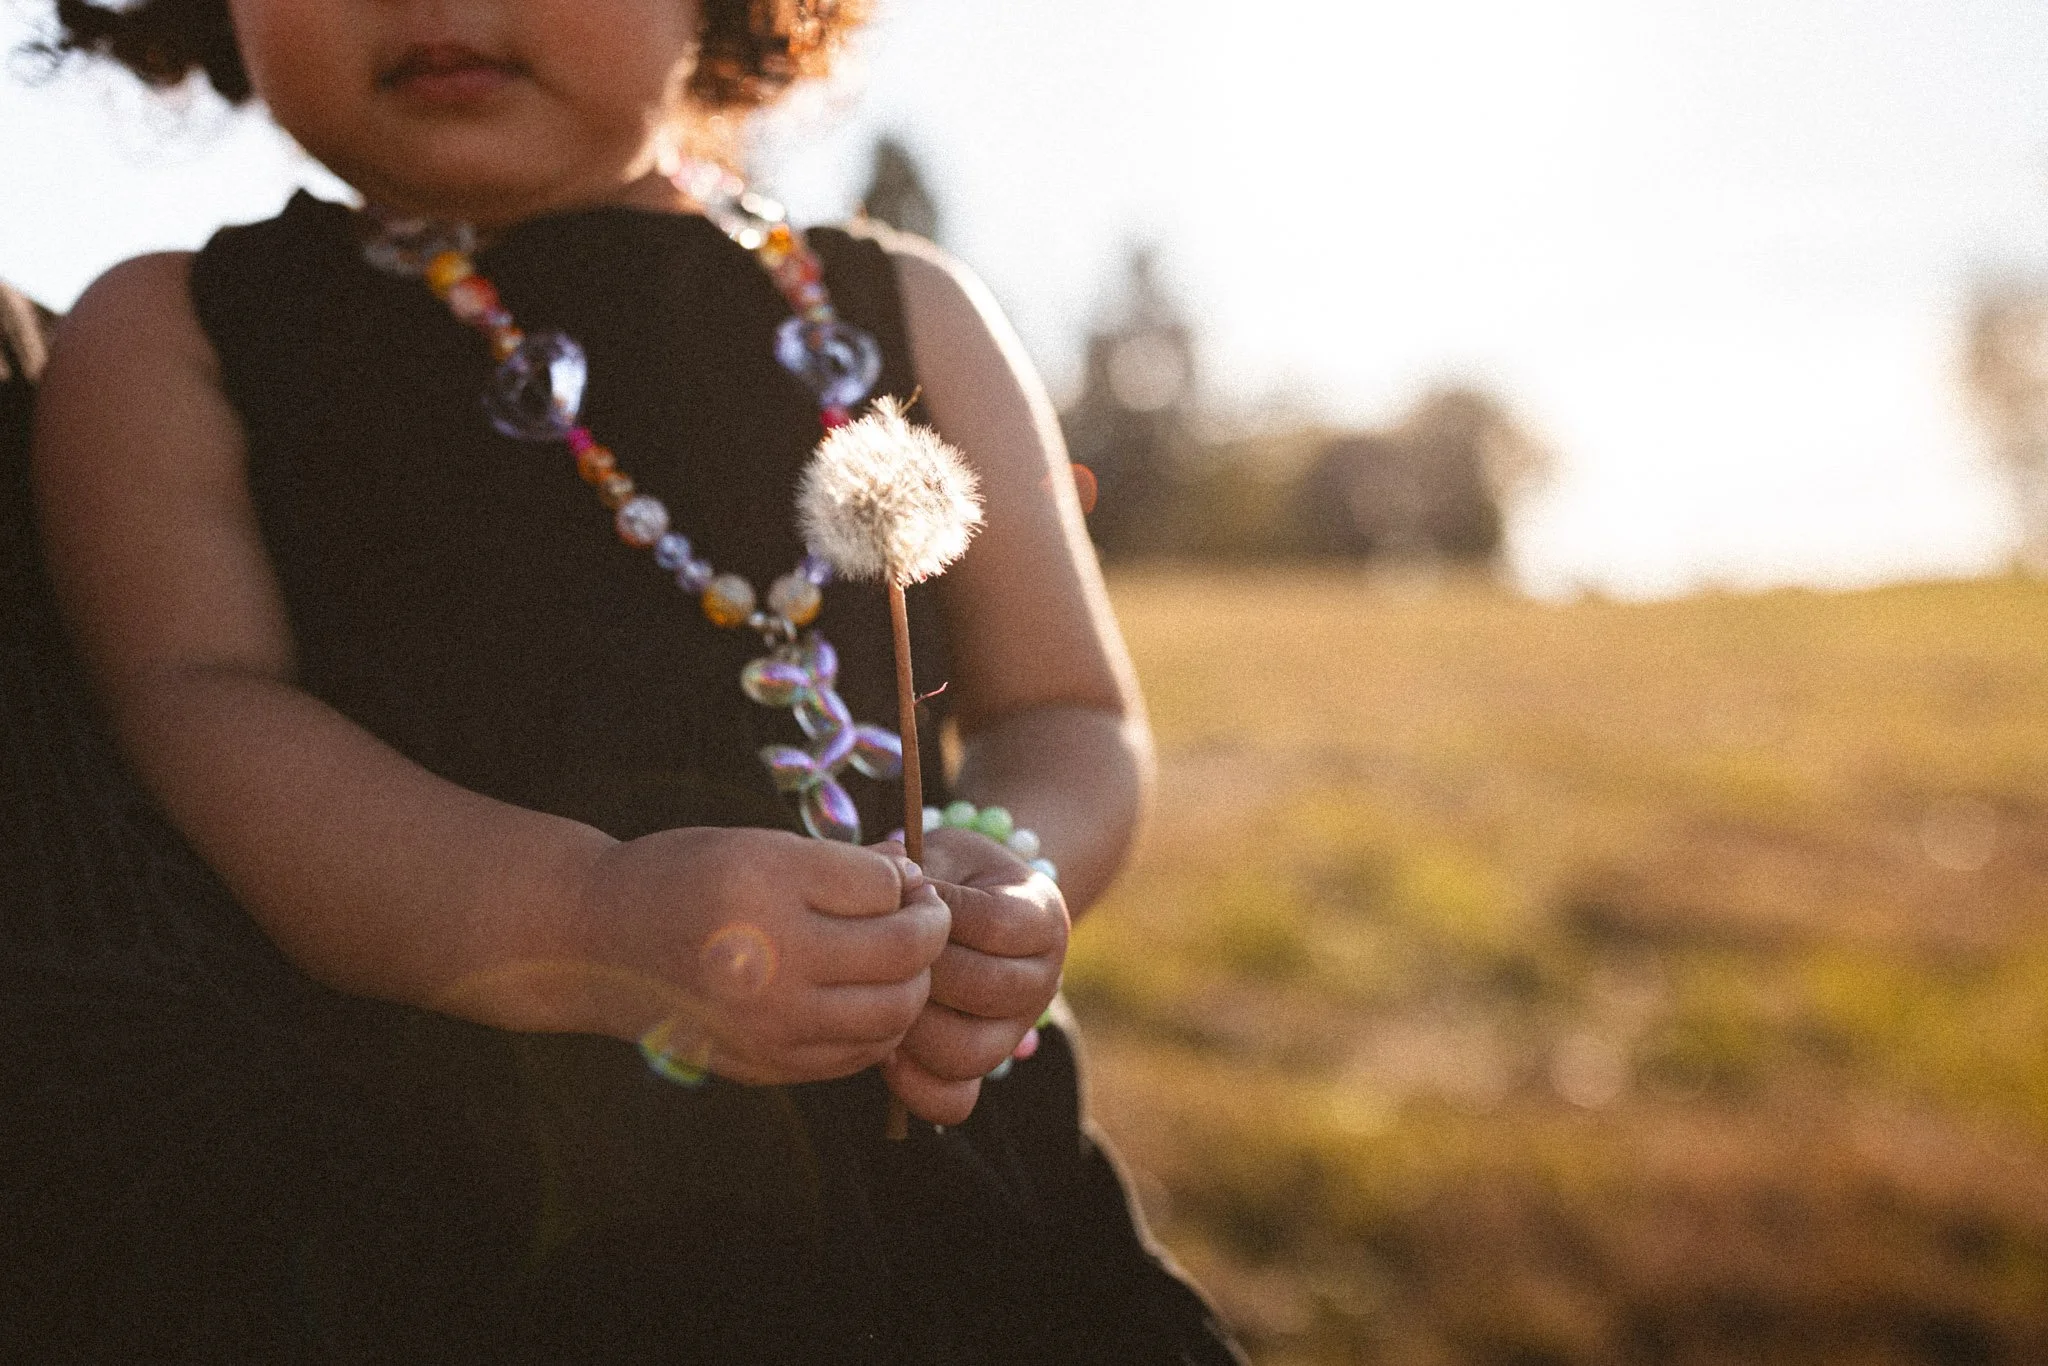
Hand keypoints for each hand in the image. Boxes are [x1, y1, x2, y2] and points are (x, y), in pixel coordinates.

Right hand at [572, 827, 948, 1085]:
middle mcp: (770, 959)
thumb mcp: (755, 846)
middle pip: (903, 953)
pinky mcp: (765, 1064)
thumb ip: (839, 865)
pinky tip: (862, 997)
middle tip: (921, 916)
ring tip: (896, 960)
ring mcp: (769, 1022)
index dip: (906, 879)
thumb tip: (914, 875)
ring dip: (913, 983)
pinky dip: (878, 1027)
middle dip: (930, 930)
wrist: (593, 943)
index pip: (883, 888)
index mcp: (765, 885)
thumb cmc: (681, 879)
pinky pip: (857, 1054)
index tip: (901, 877)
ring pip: (894, 1012)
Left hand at [882, 824, 1068, 1124]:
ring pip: (967, 1052)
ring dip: (913, 1028)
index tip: (902, 898)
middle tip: (879, 954)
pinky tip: (885, 1048)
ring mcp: (1016, 1031)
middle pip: (982, 991)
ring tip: (879, 1000)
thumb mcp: (943, 855)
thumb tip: (887, 879)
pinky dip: (912, 1085)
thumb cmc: (949, 877)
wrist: (973, 908)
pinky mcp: (984, 1067)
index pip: (994, 925)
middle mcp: (1043, 980)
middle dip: (920, 973)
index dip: (940, 914)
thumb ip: (918, 867)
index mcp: (1041, 917)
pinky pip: (953, 1101)